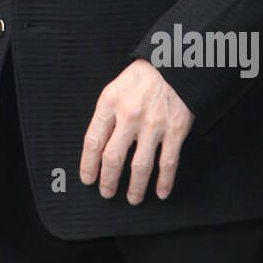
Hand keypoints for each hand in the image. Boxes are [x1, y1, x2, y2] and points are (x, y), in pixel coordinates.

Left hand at [79, 59, 193, 204]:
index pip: (92, 140)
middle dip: (107, 180)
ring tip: (132, 199)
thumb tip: (97, 145)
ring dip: (135, 187)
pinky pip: (168, 162)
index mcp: (110, 103)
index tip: (87, 178)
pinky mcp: (176, 130)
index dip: (88, 164)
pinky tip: (161, 192)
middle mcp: (129, 115)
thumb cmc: (142, 76)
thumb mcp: (115, 87)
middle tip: (106, 193)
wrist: (175, 63)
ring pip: (140, 165)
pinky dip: (164, 181)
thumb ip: (106, 114)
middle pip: (113, 157)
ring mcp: (154, 124)